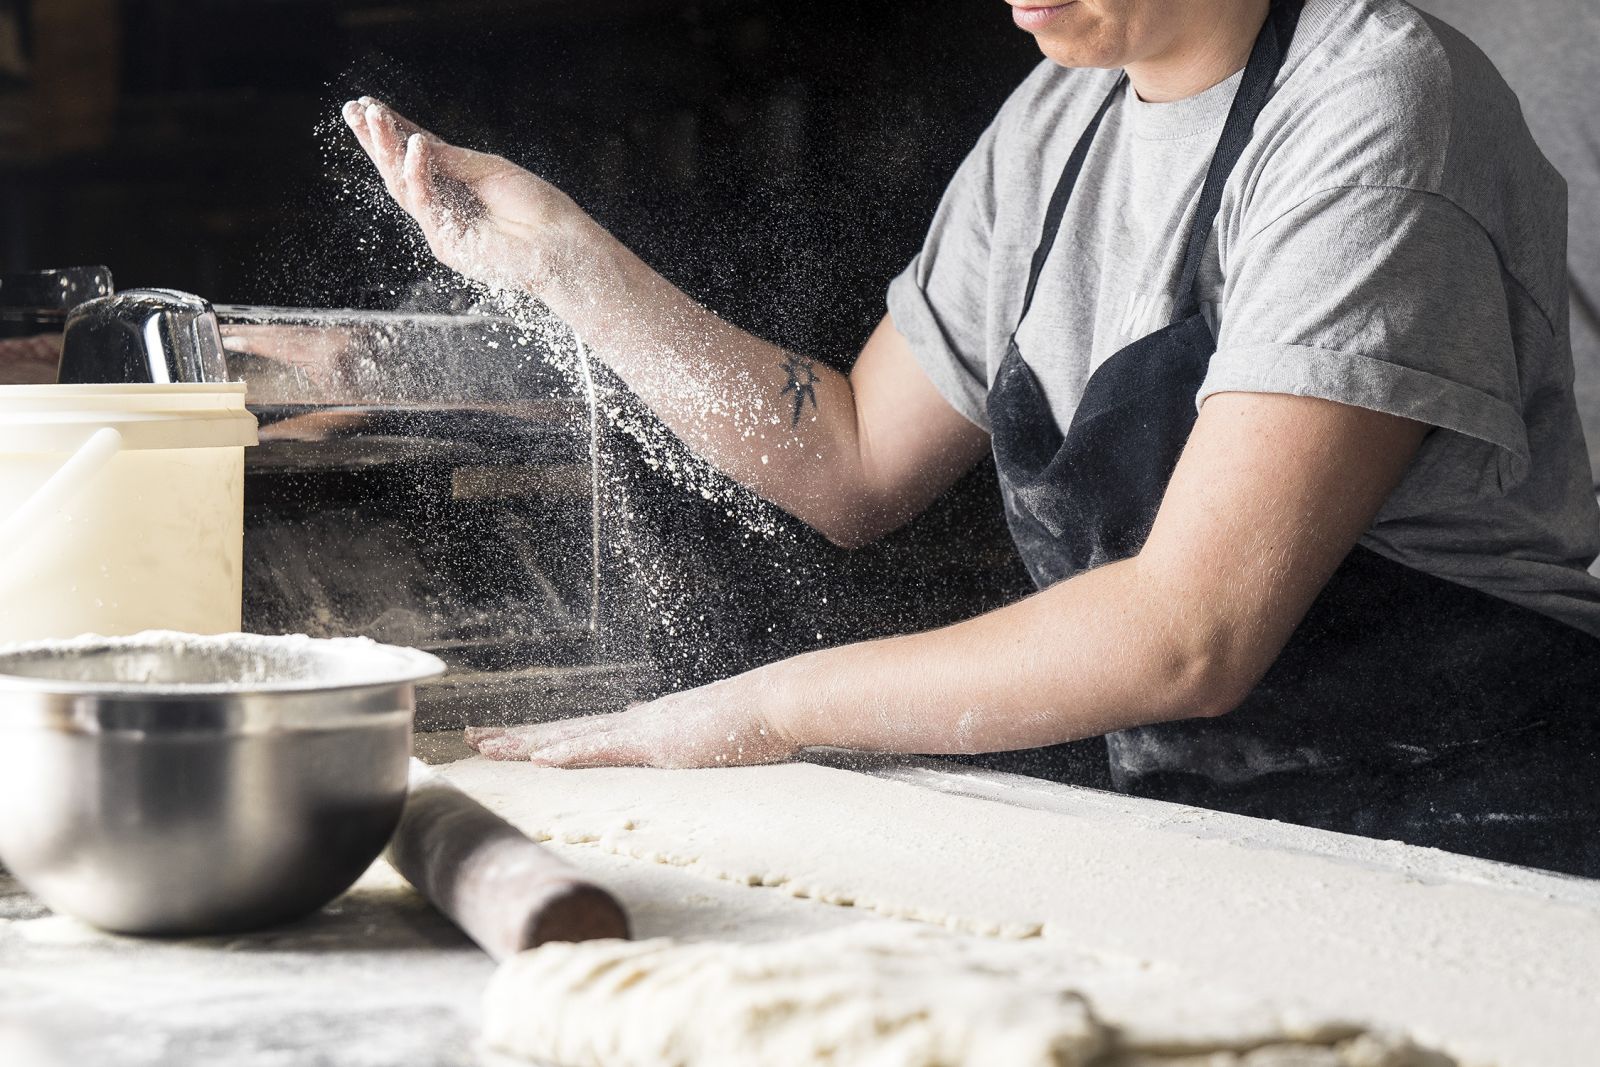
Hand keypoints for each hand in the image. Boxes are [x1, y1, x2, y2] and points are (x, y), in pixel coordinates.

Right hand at [341, 96, 599, 295]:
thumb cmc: (537, 207)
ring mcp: (443, 227)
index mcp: (457, 185)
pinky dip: (419, 173)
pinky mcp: (448, 244)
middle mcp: (445, 207)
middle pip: (400, 171)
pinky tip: (414, 146)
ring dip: (387, 151)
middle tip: (353, 110)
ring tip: (374, 118)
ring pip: (404, 186)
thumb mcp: (491, 170)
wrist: (561, 245)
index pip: (417, 156)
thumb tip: (415, 142)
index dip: (393, 132)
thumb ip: (453, 159)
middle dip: (375, 141)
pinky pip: (426, 203)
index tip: (368, 104)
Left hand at [463, 673, 801, 768]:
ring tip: (483, 747)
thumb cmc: (751, 723)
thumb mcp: (705, 734)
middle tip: (471, 738)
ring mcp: (643, 731)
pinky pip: (603, 750)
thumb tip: (648, 725)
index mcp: (645, 725)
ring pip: (570, 737)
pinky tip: (538, 759)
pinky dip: (568, 754)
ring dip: (524, 743)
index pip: (584, 732)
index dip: (546, 737)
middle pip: (563, 730)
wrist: (774, 705)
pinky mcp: (656, 743)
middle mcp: (635, 723)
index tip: (512, 740)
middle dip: (516, 736)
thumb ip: (674, 732)